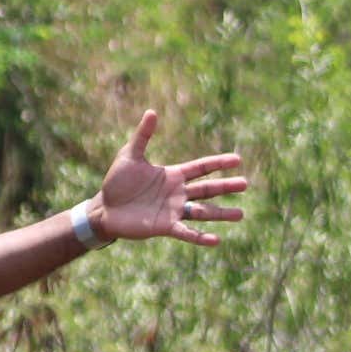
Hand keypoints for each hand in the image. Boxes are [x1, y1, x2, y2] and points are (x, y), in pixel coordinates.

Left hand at [93, 110, 248, 245]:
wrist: (105, 208)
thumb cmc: (116, 182)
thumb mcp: (130, 155)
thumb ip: (143, 136)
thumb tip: (151, 112)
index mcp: (173, 175)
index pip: (201, 167)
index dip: (219, 163)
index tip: (238, 159)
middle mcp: (178, 193)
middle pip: (207, 189)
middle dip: (226, 186)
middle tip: (246, 184)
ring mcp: (173, 211)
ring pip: (203, 212)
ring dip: (221, 214)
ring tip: (241, 214)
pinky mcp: (165, 227)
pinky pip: (186, 233)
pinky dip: (200, 237)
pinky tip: (216, 240)